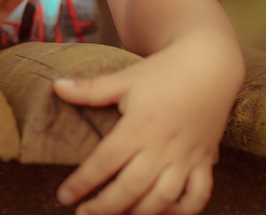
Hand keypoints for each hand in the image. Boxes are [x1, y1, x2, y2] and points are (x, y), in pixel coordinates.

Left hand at [52, 38, 241, 214]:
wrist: (209, 65)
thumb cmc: (164, 71)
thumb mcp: (125, 78)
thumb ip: (91, 89)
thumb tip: (57, 86)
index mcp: (139, 126)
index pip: (105, 162)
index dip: (82, 182)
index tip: (63, 196)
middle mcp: (162, 147)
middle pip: (131, 188)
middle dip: (105, 207)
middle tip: (83, 214)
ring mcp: (185, 157)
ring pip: (163, 198)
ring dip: (138, 213)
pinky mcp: (204, 161)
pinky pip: (198, 195)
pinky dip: (183, 210)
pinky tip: (164, 212)